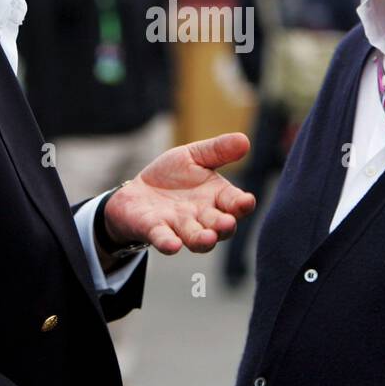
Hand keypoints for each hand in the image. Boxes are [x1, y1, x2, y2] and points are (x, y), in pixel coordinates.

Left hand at [103, 132, 255, 254]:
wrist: (137, 191)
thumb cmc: (173, 175)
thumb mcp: (194, 156)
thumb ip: (218, 150)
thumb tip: (245, 139)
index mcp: (216, 197)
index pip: (235, 203)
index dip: (242, 204)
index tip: (246, 201)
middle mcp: (202, 217)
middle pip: (219, 226)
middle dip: (224, 226)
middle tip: (227, 223)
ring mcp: (179, 226)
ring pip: (195, 238)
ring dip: (202, 240)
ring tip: (208, 238)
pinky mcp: (155, 230)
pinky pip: (164, 239)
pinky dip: (168, 243)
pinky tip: (173, 245)